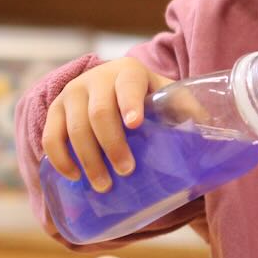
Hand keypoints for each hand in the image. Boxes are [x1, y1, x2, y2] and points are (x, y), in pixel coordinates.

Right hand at [43, 58, 171, 191]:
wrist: (109, 82)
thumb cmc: (144, 94)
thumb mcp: (165, 93)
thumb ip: (184, 107)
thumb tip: (207, 128)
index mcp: (128, 72)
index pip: (128, 86)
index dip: (130, 104)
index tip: (135, 124)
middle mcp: (96, 79)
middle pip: (99, 113)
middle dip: (112, 145)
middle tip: (125, 171)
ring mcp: (71, 94)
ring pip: (73, 128)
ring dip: (88, 159)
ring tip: (103, 185)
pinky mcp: (54, 111)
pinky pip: (51, 136)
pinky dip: (60, 158)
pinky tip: (75, 177)